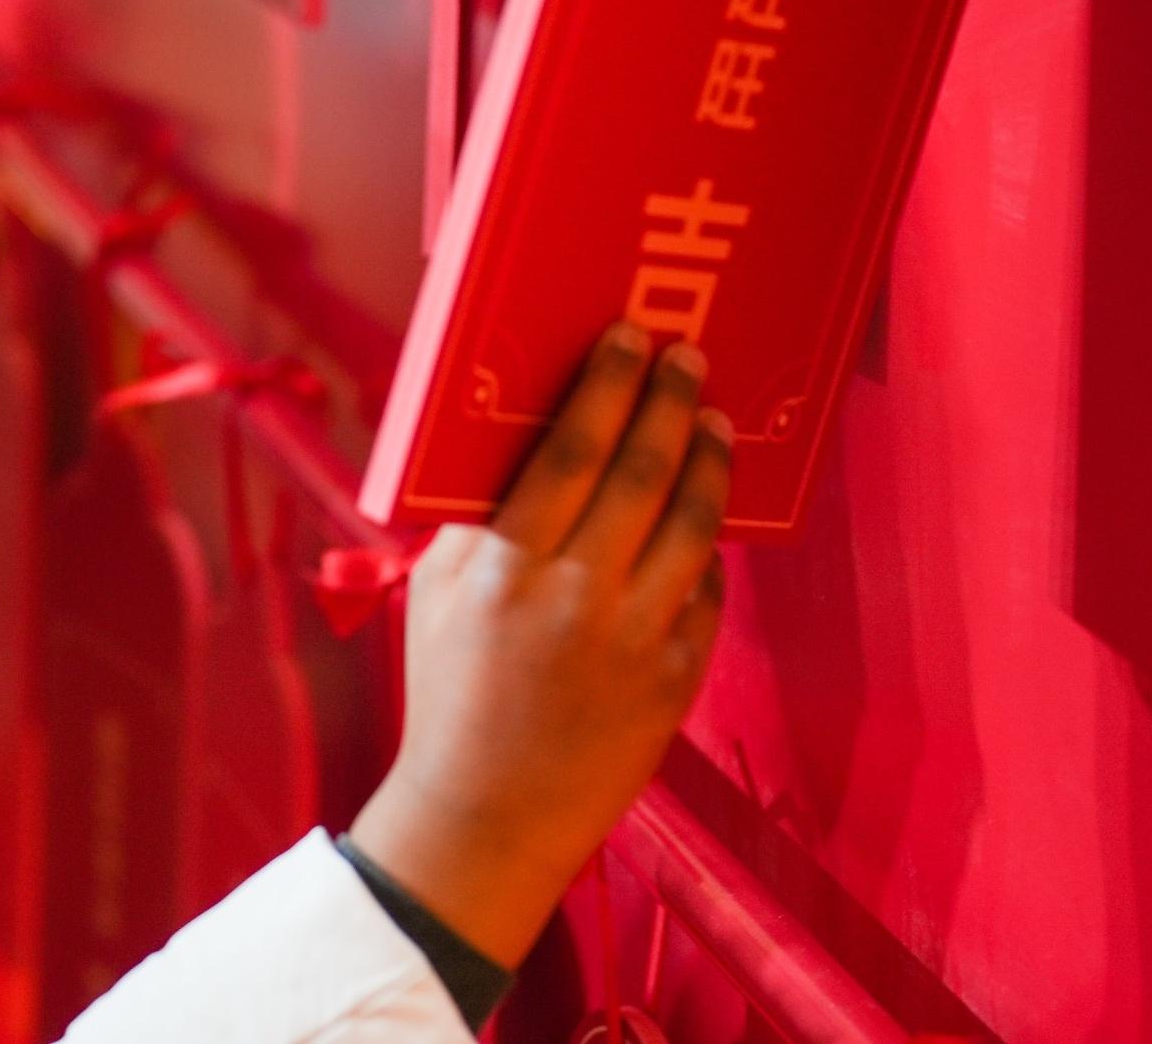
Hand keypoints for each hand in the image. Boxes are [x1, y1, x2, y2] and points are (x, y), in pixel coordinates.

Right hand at [346, 324, 731, 969]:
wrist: (488, 814)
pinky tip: (704, 519)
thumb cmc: (449, 690)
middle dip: (669, 400)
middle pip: (641, 471)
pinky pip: (707, 593)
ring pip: (693, 524)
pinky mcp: (676, 682)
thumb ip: (480, 521)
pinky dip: (707, 549)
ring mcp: (635, 641)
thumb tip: (526, 438)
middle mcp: (575, 596)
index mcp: (503, 567)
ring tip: (714, 420)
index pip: (567, 450)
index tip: (628, 337)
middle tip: (687, 356)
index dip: (606, 385)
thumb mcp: (437, 593)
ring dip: (708, 459)